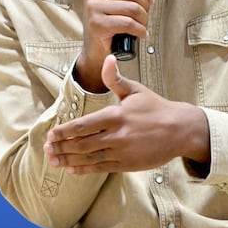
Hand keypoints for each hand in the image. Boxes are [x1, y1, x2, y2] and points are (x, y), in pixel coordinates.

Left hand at [45, 55, 209, 173]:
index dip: (65, 131)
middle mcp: (117, 135)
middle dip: (62, 146)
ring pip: (90, 157)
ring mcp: (122, 151)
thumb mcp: (134, 90)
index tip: (51, 134)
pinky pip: (102, 168)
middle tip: (47, 148)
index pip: (84, 125)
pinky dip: (85, 169)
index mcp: (116, 115)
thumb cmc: (155, 108)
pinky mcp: (128, 164)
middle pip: (82, 143)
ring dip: (69, 159)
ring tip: (53, 161)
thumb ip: (114, 78)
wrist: (180, 130)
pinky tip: (72, 169)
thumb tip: (108, 58)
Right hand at [75, 0, 162, 91]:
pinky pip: (128, 23)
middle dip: (146, 6)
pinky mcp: (97, 24)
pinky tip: (140, 34)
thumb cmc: (110, 23)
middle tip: (145, 16)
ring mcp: (92, 7)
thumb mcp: (124, 0)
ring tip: (142, 25)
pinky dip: (140, 30)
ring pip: (133, 8)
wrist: (96, 50)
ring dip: (144, 20)